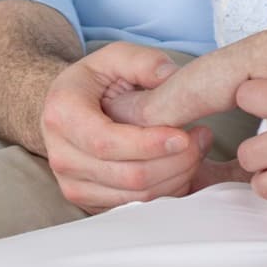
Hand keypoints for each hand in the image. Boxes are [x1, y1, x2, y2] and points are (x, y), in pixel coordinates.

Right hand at [41, 41, 211, 211]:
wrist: (68, 111)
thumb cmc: (95, 82)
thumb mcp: (114, 57)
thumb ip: (142, 61)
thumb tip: (170, 76)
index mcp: (63, 116)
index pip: (107, 142)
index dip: (149, 144)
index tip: (184, 135)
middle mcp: (62, 157)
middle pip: (128, 176)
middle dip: (175, 160)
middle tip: (203, 136)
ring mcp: (75, 185)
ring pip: (138, 198)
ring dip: (177, 176)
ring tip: (197, 148)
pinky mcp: (91, 203)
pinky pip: (138, 208)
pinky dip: (168, 192)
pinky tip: (181, 166)